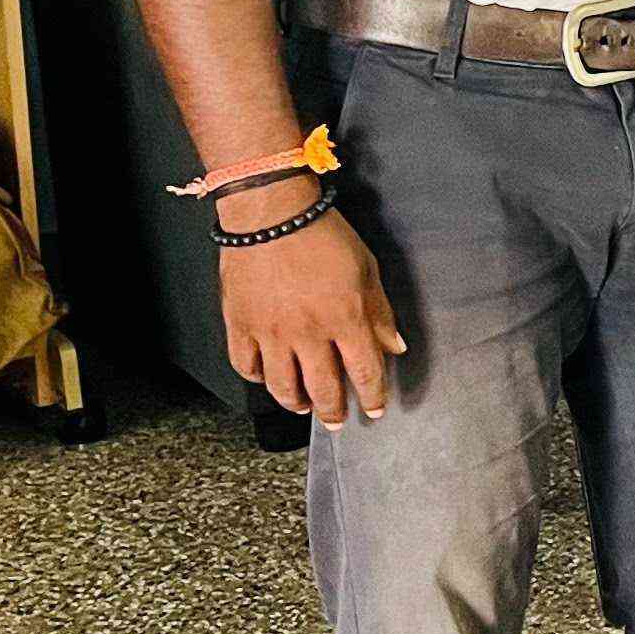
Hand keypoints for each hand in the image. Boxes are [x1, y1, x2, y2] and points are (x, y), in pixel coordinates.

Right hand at [218, 196, 406, 424]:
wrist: (271, 212)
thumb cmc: (322, 234)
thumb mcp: (366, 269)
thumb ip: (380, 313)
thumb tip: (395, 347)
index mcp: (345, 319)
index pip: (365, 372)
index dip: (373, 396)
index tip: (376, 410)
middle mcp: (308, 333)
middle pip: (324, 389)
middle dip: (334, 411)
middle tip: (337, 420)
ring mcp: (270, 333)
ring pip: (283, 387)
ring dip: (297, 403)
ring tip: (305, 407)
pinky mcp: (239, 325)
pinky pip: (246, 366)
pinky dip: (258, 379)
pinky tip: (268, 379)